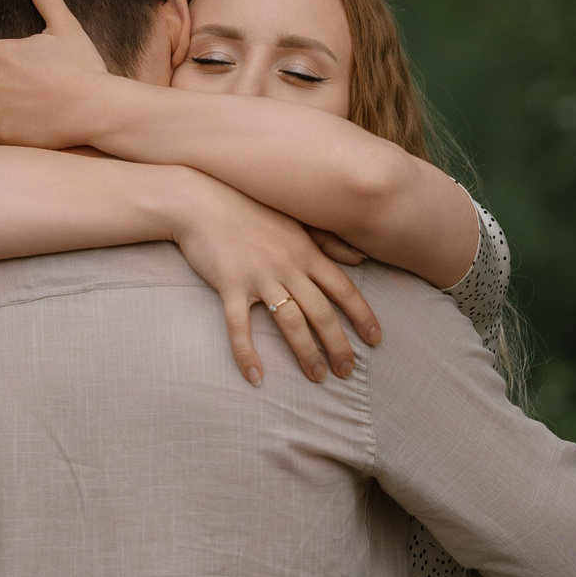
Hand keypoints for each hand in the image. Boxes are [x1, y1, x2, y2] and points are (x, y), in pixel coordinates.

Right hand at [172, 171, 380, 384]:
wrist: (200, 199)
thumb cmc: (248, 208)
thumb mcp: (294, 221)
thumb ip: (328, 241)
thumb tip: (361, 259)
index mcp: (306, 251)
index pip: (343, 289)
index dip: (362, 316)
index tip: (375, 340)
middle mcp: (288, 265)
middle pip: (322, 312)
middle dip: (339, 345)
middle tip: (347, 371)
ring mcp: (259, 276)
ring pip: (291, 323)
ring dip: (307, 354)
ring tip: (317, 377)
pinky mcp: (229, 285)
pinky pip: (240, 327)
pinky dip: (247, 354)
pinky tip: (256, 377)